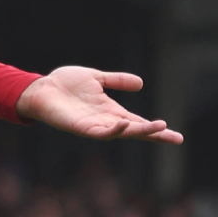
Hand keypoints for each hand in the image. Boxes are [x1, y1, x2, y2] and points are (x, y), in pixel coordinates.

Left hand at [15, 66, 182, 143]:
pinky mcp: (81, 127)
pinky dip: (114, 130)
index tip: (175, 135)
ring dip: (140, 131)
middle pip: (135, 131)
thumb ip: (116, 80)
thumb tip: (140, 83)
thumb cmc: (65, 84)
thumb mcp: (96, 78)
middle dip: (155, 135)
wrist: (41, 88)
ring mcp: (94, 125)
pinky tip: (125, 124)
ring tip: (160, 128)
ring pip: (122, 133)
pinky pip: (100, 132)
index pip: (138, 122)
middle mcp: (105, 120)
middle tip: (176, 138)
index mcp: (110, 111)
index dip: (155, 129)